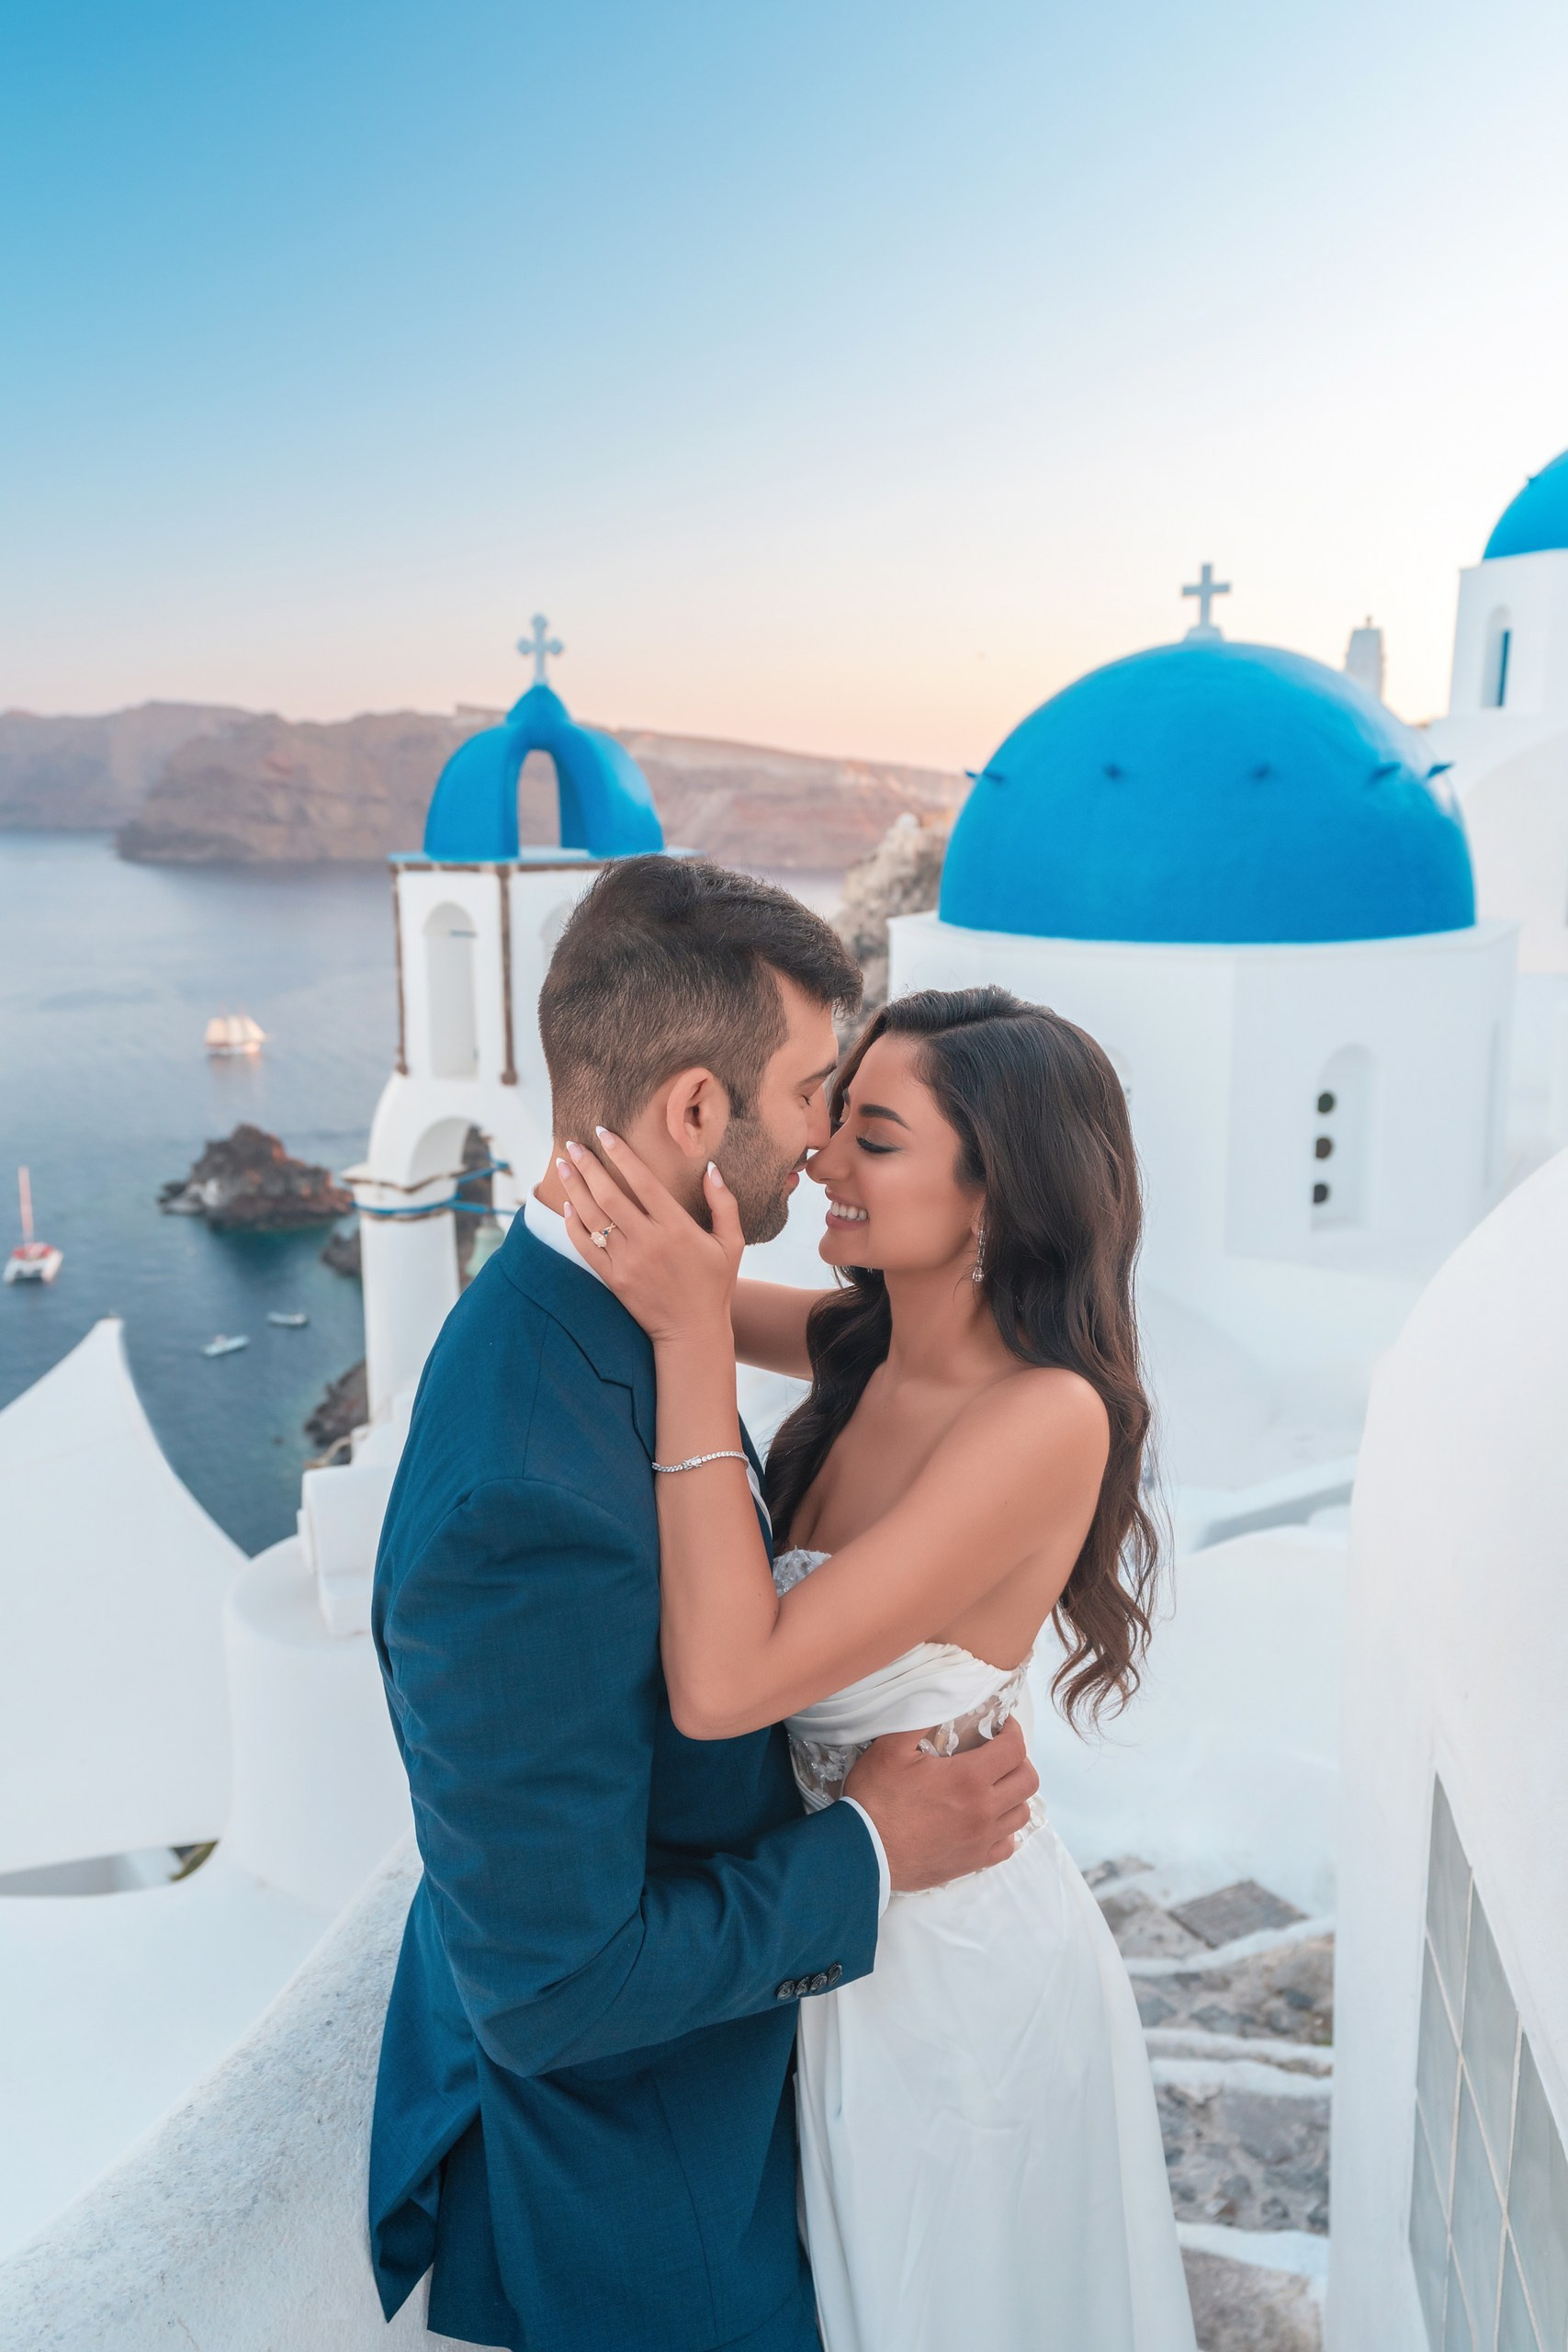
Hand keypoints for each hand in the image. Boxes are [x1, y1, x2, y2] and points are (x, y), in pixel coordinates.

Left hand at [555, 1131, 743, 1344]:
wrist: (693, 1331)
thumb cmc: (715, 1284)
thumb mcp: (732, 1243)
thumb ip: (723, 1203)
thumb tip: (711, 1169)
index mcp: (677, 1227)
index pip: (642, 1181)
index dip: (621, 1154)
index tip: (604, 1133)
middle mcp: (649, 1241)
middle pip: (609, 1195)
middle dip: (588, 1166)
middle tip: (573, 1144)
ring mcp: (628, 1261)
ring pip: (593, 1218)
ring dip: (575, 1188)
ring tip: (563, 1166)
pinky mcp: (613, 1279)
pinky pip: (586, 1247)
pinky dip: (573, 1225)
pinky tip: (567, 1206)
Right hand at [844, 1715, 1038, 1892]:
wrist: (863, 1853)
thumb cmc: (875, 1799)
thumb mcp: (890, 1748)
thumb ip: (921, 1717)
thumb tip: (941, 1695)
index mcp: (968, 1778)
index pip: (1014, 1749)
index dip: (1013, 1731)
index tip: (1001, 1726)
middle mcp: (984, 1810)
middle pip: (1028, 1780)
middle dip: (1018, 1760)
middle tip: (998, 1753)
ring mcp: (981, 1840)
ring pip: (1021, 1813)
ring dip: (1014, 1794)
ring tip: (994, 1785)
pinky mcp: (973, 1862)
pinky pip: (1007, 1845)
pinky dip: (1005, 1828)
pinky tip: (986, 1819)